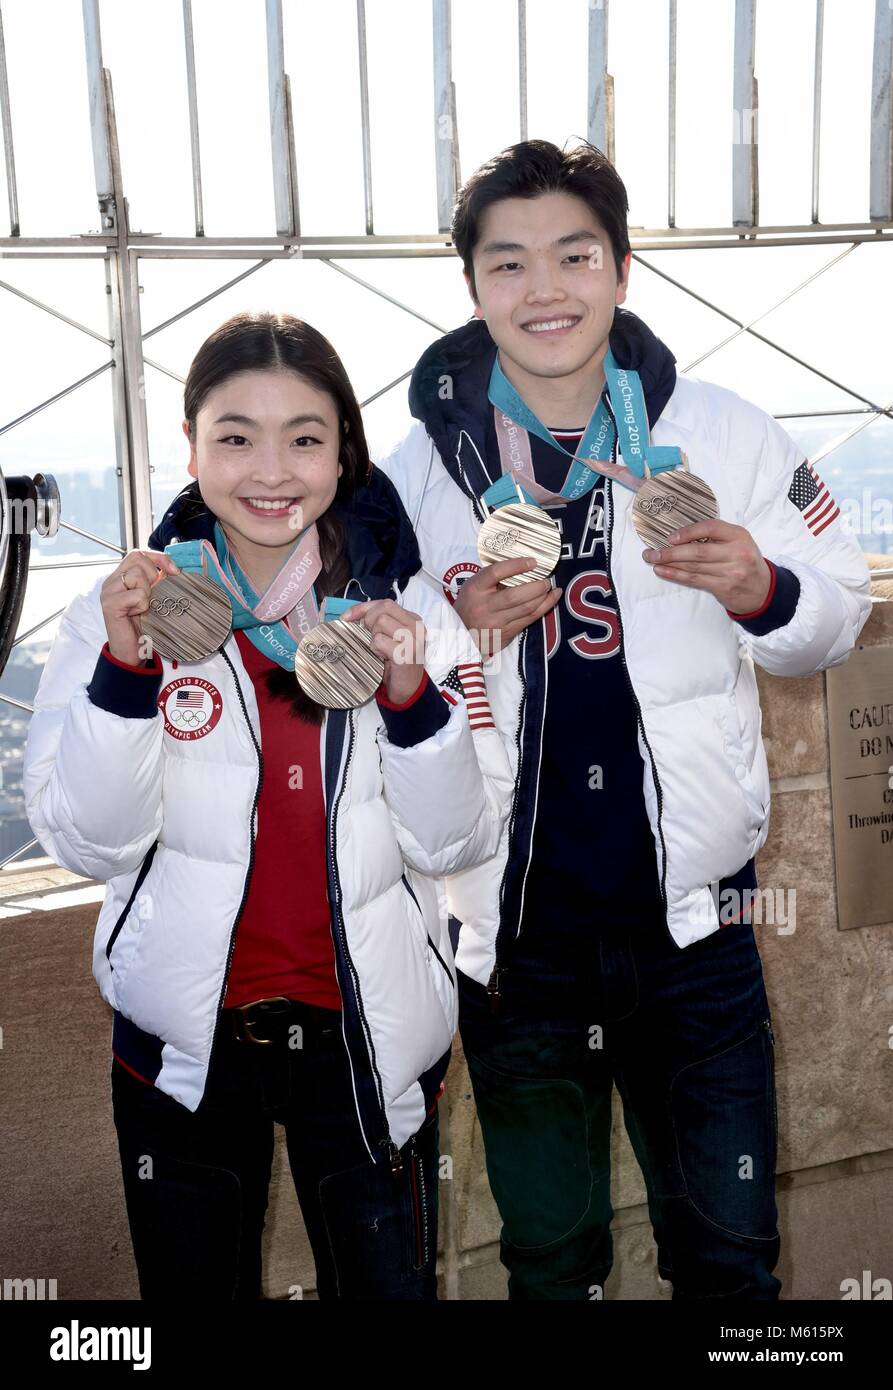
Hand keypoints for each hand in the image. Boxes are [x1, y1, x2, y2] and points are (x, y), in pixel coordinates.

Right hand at [100, 549, 179, 666]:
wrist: (132, 652)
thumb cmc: (144, 625)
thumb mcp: (152, 597)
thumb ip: (156, 581)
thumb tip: (173, 568)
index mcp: (120, 577)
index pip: (138, 553)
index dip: (159, 558)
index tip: (174, 571)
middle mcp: (111, 581)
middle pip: (137, 559)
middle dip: (153, 576)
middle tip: (152, 596)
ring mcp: (108, 592)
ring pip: (137, 574)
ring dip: (148, 592)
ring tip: (142, 607)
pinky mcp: (110, 604)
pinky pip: (137, 594)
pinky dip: (143, 605)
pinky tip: (137, 615)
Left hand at [342, 599, 426, 703]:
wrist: (408, 689)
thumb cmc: (394, 662)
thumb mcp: (388, 637)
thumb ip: (376, 623)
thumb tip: (348, 616)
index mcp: (413, 619)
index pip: (385, 603)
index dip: (363, 607)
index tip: (347, 617)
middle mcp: (416, 627)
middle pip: (383, 609)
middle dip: (369, 622)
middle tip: (370, 638)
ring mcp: (413, 640)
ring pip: (381, 622)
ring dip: (373, 637)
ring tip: (380, 650)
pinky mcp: (405, 654)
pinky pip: (379, 641)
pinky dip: (376, 649)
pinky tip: (382, 658)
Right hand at [454, 557, 561, 656]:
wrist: (461, 634)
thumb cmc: (471, 605)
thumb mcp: (474, 586)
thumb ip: (492, 577)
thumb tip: (523, 565)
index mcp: (474, 589)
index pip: (495, 573)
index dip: (516, 565)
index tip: (532, 561)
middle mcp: (484, 606)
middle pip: (515, 595)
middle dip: (536, 586)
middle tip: (546, 579)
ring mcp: (496, 622)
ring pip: (526, 609)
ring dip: (544, 597)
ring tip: (551, 587)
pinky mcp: (506, 634)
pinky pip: (530, 619)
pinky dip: (544, 607)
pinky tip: (551, 598)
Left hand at [642, 520, 771, 613]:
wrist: (762, 589)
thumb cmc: (744, 561)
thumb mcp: (737, 542)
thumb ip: (716, 536)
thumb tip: (679, 535)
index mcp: (739, 535)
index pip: (711, 528)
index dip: (688, 532)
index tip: (670, 537)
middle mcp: (737, 552)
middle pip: (698, 551)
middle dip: (670, 552)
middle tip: (651, 551)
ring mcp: (731, 572)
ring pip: (693, 567)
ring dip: (669, 564)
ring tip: (652, 559)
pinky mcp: (723, 587)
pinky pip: (694, 579)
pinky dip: (675, 575)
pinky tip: (662, 571)